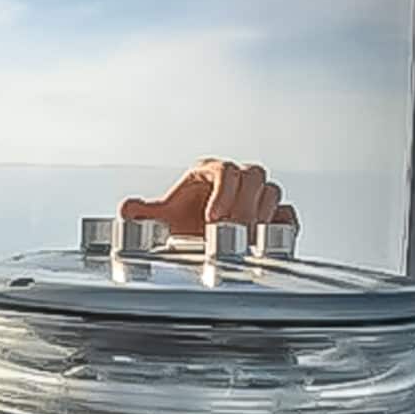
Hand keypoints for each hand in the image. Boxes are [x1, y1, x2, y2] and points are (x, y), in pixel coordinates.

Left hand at [120, 158, 298, 237]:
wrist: (195, 241)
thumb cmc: (180, 224)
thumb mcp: (159, 218)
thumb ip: (141, 213)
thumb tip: (127, 209)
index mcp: (210, 173)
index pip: (224, 170)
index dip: (223, 192)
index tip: (213, 218)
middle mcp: (236, 180)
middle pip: (254, 176)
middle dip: (244, 205)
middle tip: (233, 231)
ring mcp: (256, 196)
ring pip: (272, 193)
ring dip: (262, 216)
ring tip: (247, 240)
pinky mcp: (272, 216)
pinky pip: (287, 214)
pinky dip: (282, 226)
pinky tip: (268, 242)